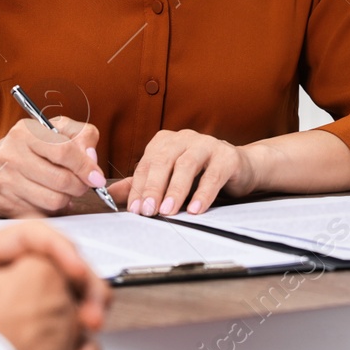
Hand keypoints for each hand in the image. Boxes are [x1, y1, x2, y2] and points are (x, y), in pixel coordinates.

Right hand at [0, 116, 107, 216]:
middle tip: (83, 184)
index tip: (97, 177)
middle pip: (61, 180)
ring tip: (65, 190)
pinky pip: (43, 214)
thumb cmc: (26, 147)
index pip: (64, 152)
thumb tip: (92, 158)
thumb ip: (80, 136)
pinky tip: (48, 197)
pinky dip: (53, 209)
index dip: (85, 167)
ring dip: (68, 198)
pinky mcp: (6, 205)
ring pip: (54, 201)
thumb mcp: (53, 129)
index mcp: (25, 133)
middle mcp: (12, 156)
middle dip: (80, 186)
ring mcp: (6, 183)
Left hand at [111, 129, 255, 215]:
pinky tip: (195, 209)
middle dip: (154, 187)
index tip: (135, 210)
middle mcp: (184, 138)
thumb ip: (141, 185)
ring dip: (176, 190)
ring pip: (187, 165)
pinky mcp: (227, 156)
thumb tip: (110, 194)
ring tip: (168, 211)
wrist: (239, 168)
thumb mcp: (168, 179)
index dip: (139, 187)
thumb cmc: (200, 174)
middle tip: (148, 211)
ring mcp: (206, 144)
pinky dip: (203, 193)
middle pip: (164, 161)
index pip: (146, 164)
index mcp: (165, 141)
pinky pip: (213, 174)